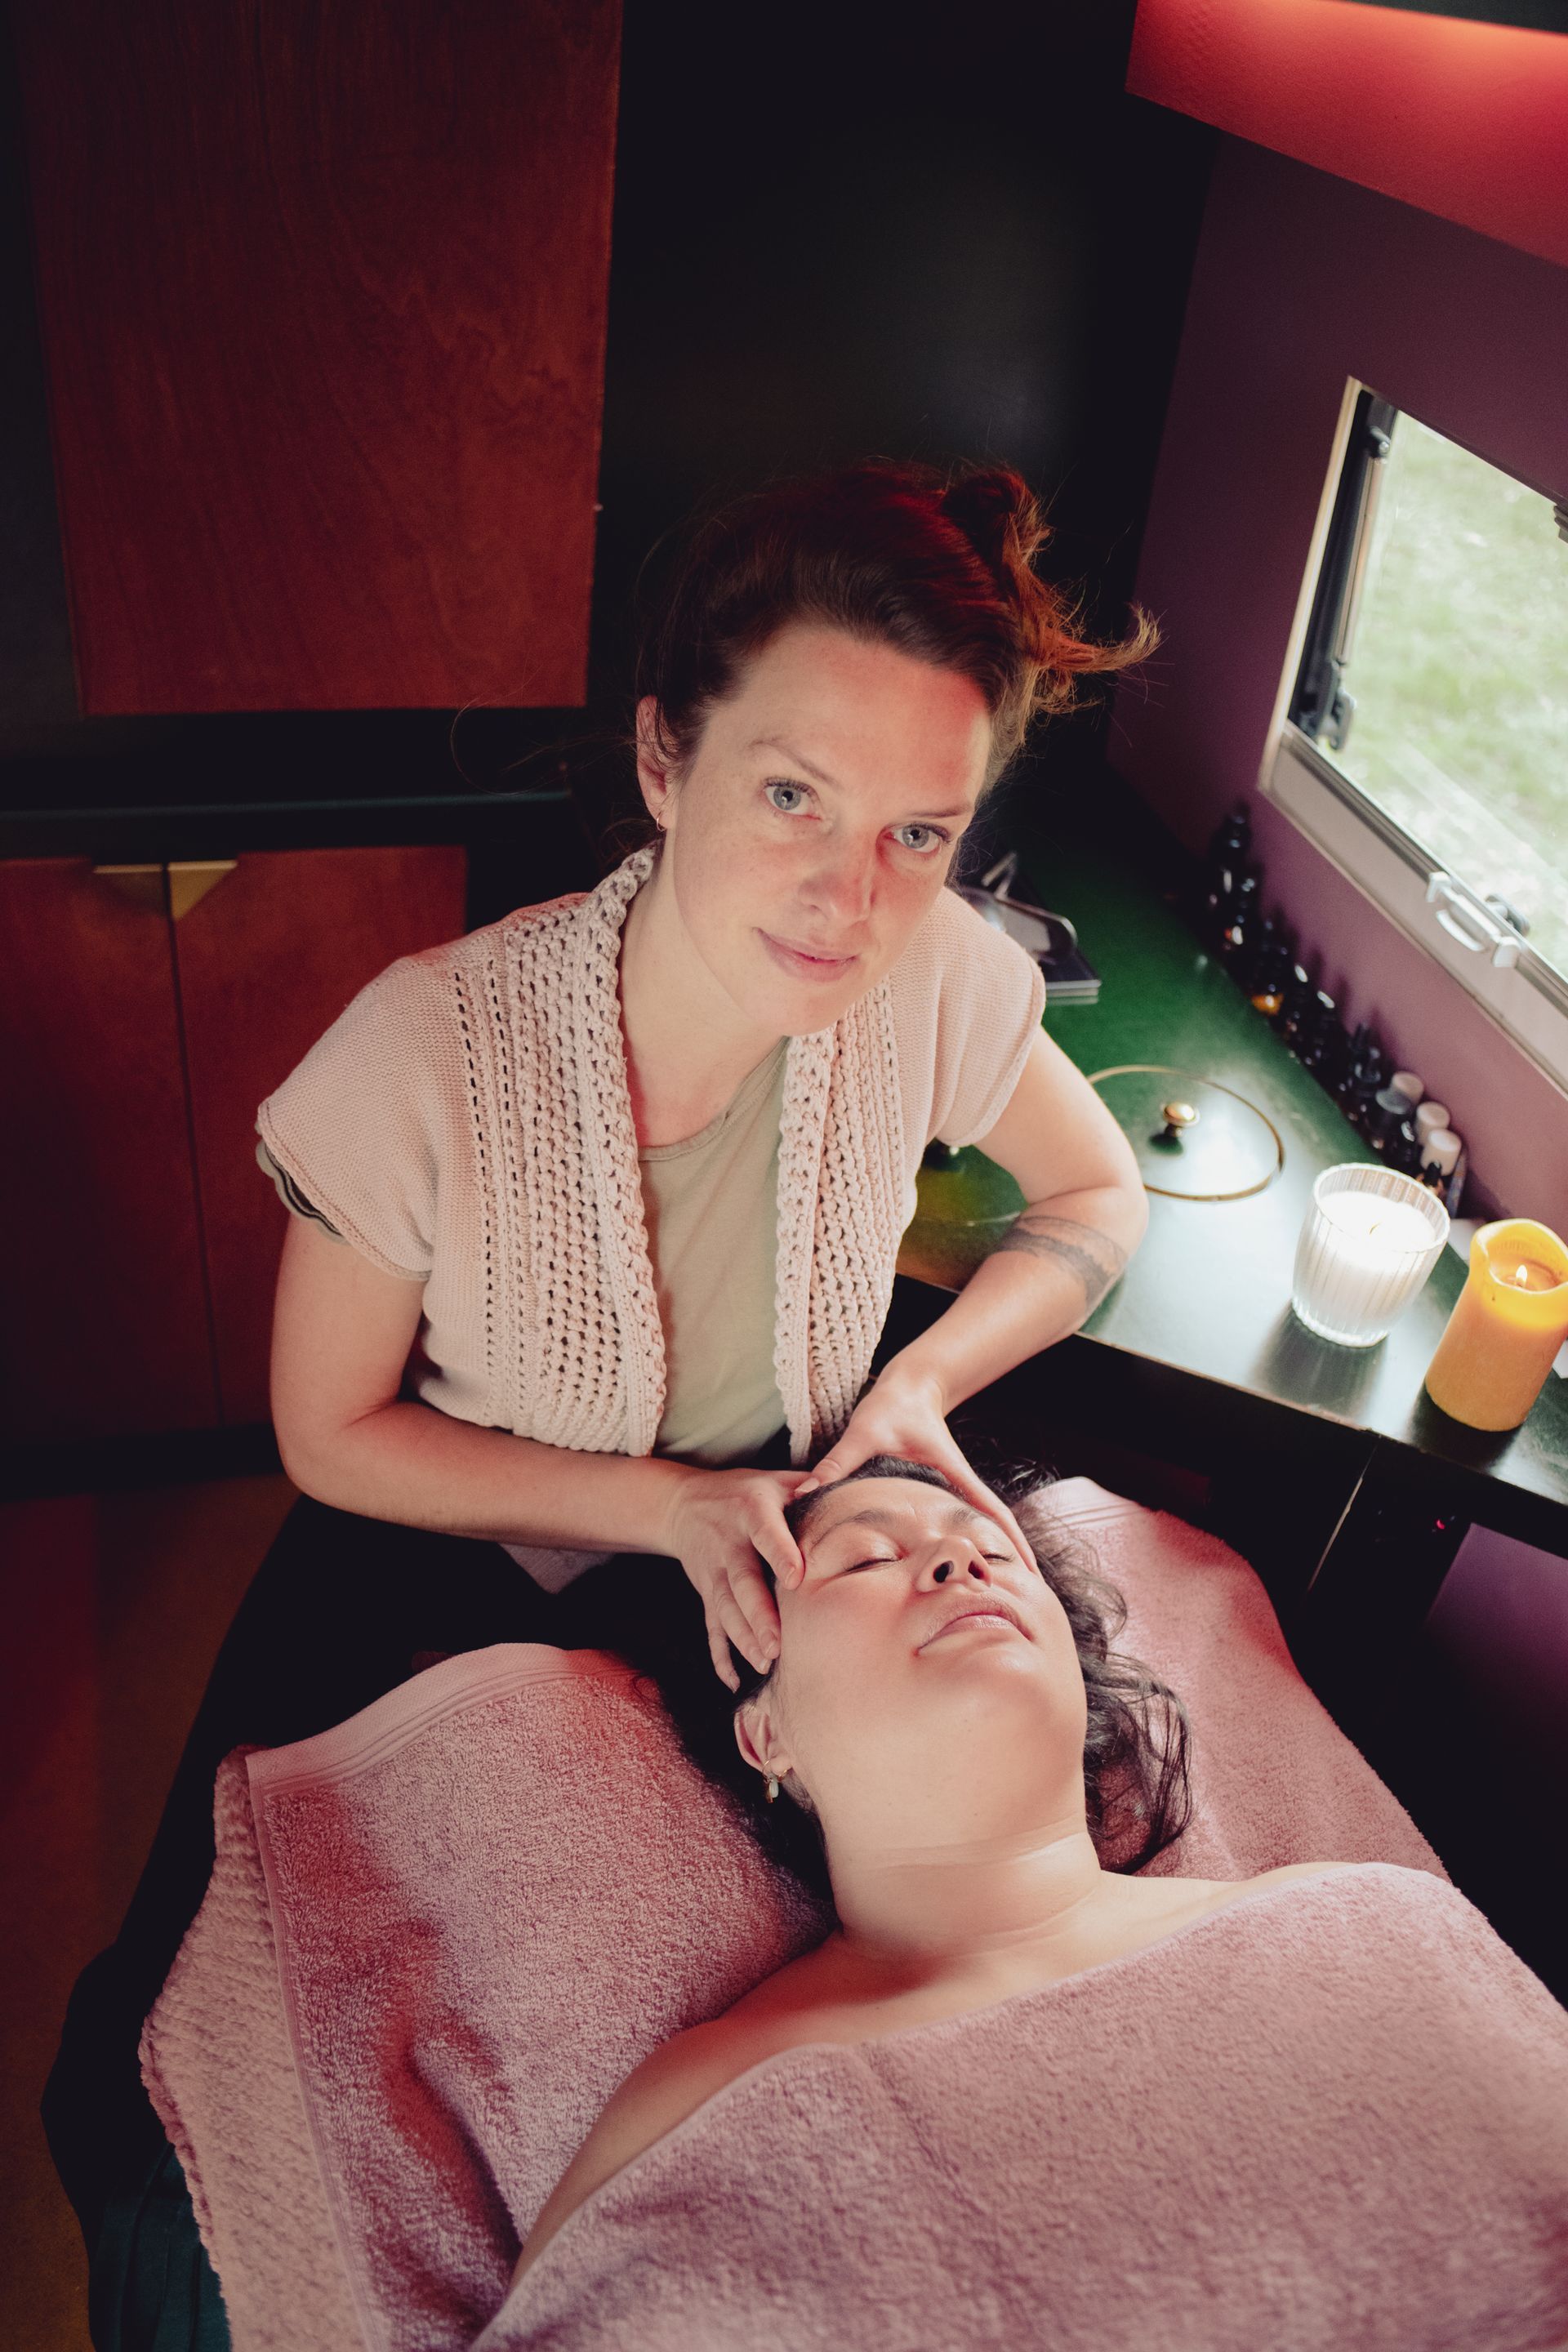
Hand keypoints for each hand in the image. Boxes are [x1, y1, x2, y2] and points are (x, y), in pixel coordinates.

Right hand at [661, 1465, 806, 1690]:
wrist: (681, 1504)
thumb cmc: (744, 1492)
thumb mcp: (773, 1479)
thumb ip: (810, 1486)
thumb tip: (848, 1493)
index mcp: (750, 1511)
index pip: (765, 1533)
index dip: (779, 1555)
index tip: (795, 1580)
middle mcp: (728, 1544)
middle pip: (741, 1583)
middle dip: (757, 1615)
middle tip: (777, 1645)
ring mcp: (713, 1573)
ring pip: (725, 1610)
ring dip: (743, 1639)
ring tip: (764, 1665)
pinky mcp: (706, 1594)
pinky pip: (710, 1628)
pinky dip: (719, 1656)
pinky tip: (732, 1681)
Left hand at [786, 1363, 1036, 1584]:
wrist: (907, 1385)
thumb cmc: (890, 1407)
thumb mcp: (864, 1432)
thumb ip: (838, 1463)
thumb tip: (806, 1491)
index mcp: (953, 1472)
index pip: (991, 1511)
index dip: (1011, 1540)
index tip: (1031, 1569)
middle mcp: (961, 1483)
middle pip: (997, 1525)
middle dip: (1014, 1555)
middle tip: (1029, 1592)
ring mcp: (955, 1487)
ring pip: (984, 1524)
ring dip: (996, 1549)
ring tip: (1007, 1587)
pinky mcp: (943, 1489)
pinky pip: (966, 1518)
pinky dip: (975, 1539)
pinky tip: (970, 1561)